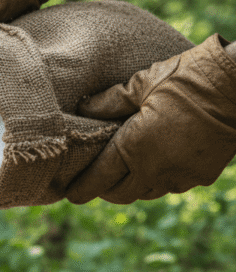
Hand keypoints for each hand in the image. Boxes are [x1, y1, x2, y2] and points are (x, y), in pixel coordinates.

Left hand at [66, 34, 235, 204]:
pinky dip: (158, 182)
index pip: (97, 179)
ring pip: (144, 194)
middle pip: (119, 194)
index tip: (70, 195)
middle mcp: (154, 169)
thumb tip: (83, 107)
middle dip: (104, 191)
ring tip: (125, 174)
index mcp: (134, 147)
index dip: (81, 189)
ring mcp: (179, 176)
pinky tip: (156, 167)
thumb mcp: (143, 82)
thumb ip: (109, 100)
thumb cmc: (189, 77)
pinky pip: (171, 187)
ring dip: (131, 187)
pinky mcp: (201, 177)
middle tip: (96, 182)